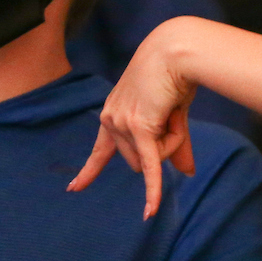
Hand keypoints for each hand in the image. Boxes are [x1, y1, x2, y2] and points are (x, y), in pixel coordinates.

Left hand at [68, 19, 199, 218]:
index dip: (89, 172)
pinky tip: (150, 211)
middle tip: (174, 115)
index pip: (100, 149)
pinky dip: (151, 190)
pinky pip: (150, 167)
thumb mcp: (170, 113)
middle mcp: (110, 119)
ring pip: (151, 159)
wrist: (175, 49)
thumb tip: (188, 173)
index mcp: (113, 112)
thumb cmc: (173, 74)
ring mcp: (121, 124)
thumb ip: (174, 145)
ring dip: (172, 142)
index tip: (73, 189)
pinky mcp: (139, 128)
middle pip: (139, 159)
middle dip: (164, 147)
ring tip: (174, 109)